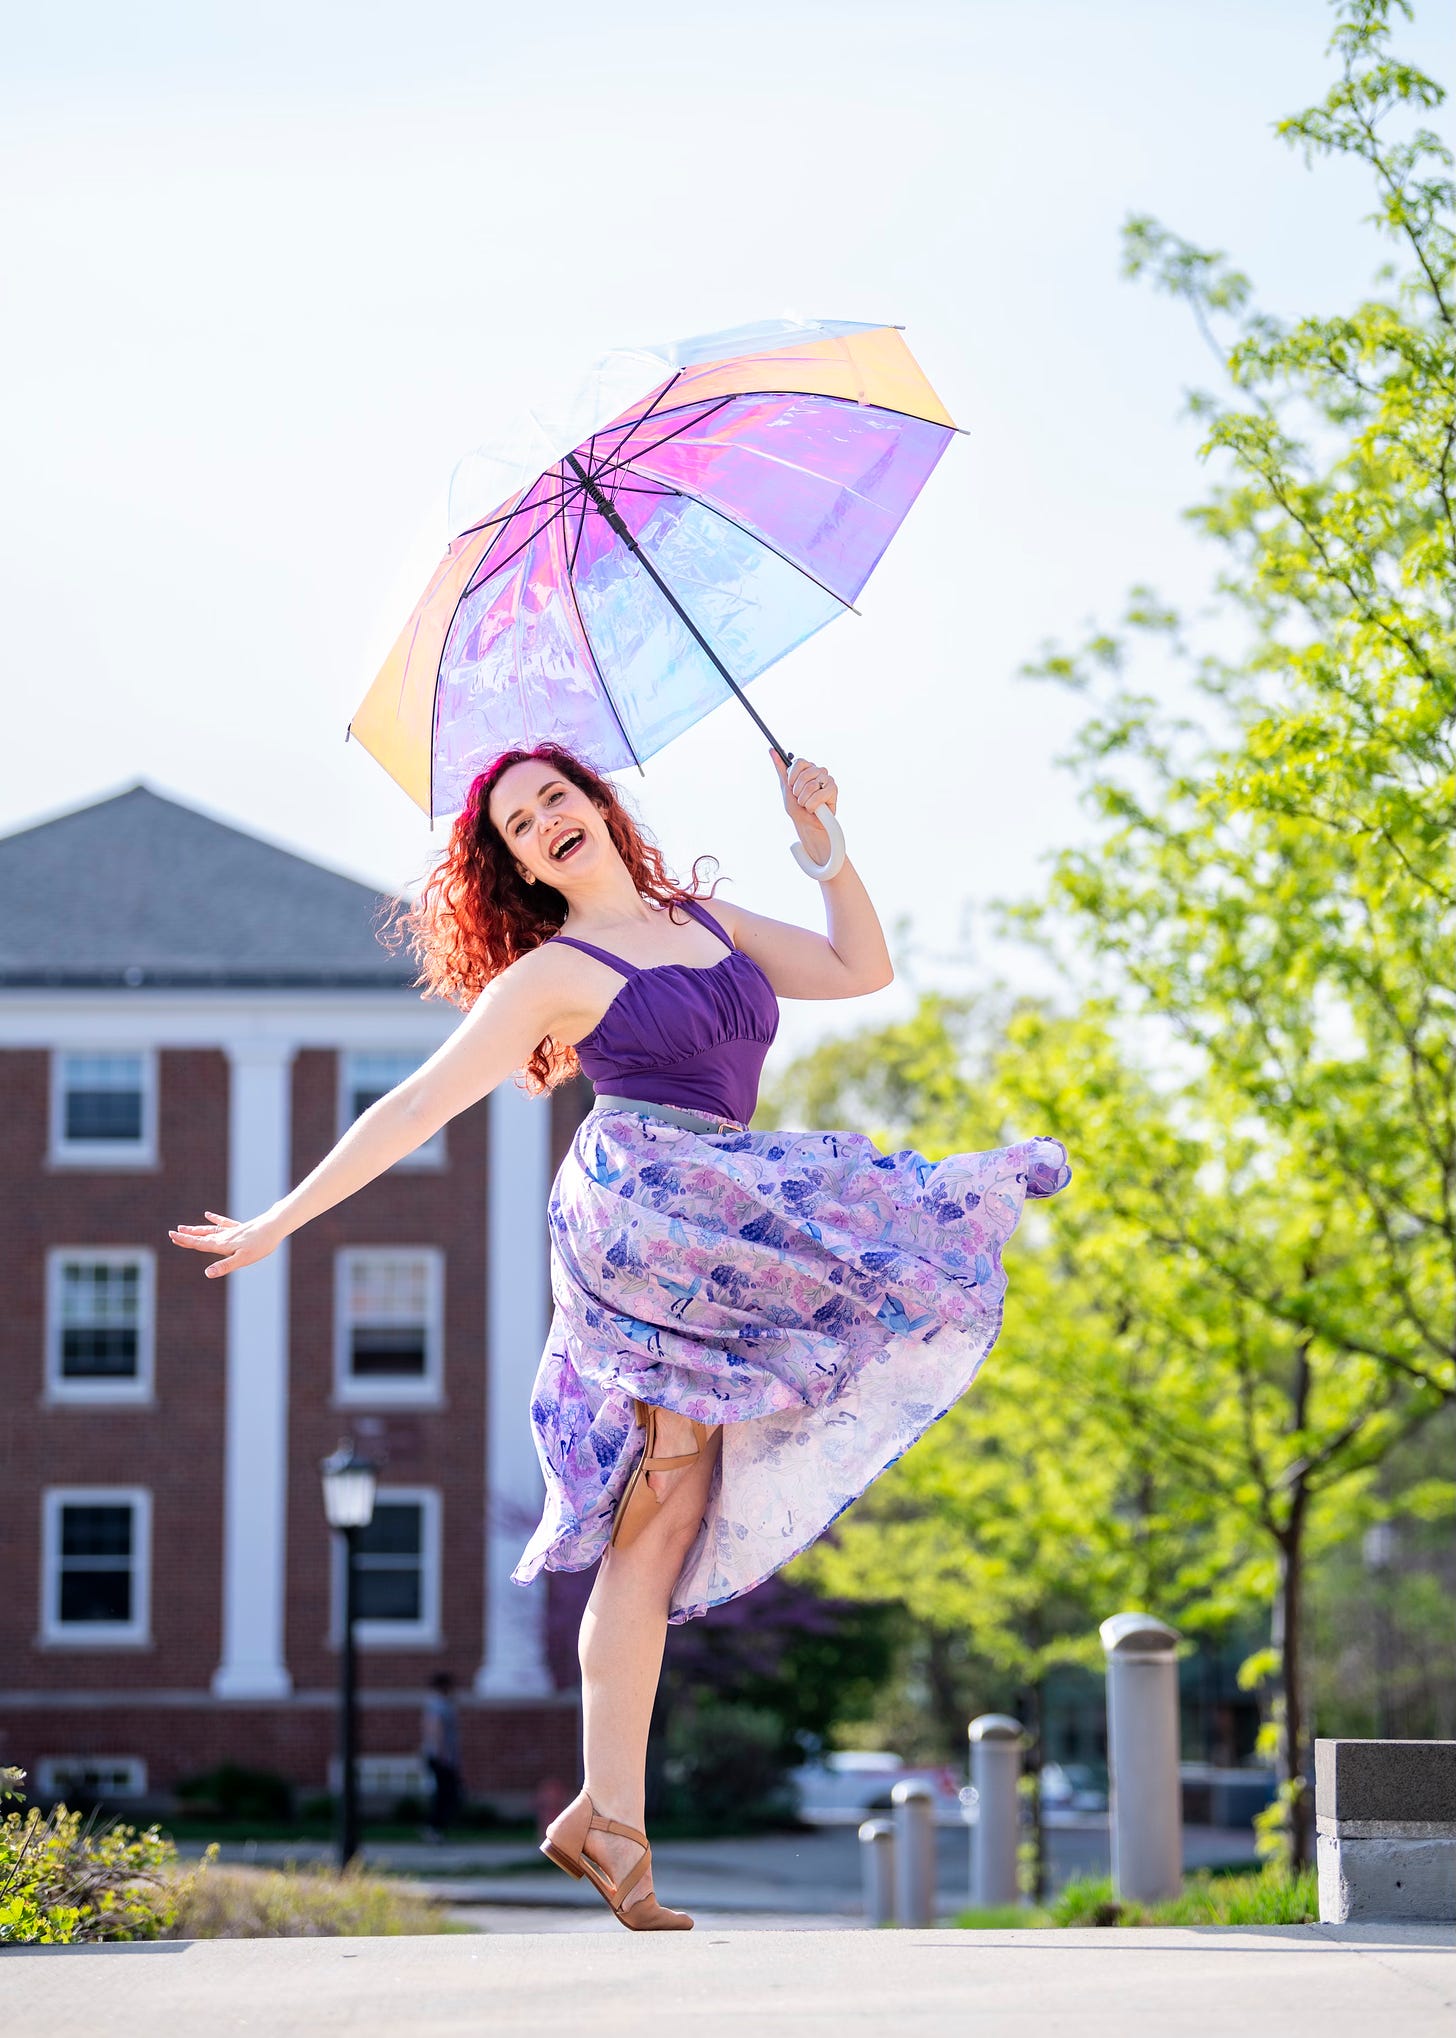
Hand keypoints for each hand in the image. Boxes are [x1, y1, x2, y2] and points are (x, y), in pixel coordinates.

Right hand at [169, 1209, 284, 1278]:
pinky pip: (224, 1223)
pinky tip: (208, 1214)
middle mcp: (224, 1237)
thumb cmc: (260, 1245)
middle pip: (202, 1237)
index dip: (185, 1241)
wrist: (275, 1226)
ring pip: (210, 1230)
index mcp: (222, 1245)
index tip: (172, 1236)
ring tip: (184, 1227)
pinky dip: (215, 1219)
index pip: (199, 1244)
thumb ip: (225, 1266)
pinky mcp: (240, 1228)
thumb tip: (207, 1273)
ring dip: (197, 1230)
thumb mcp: (243, 1259)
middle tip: (172, 1234)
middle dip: (187, 1236)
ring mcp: (232, 1231)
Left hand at [772, 749, 838, 864]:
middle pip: (805, 773)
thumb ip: (780, 768)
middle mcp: (818, 771)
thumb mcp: (785, 787)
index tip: (791, 786)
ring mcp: (827, 779)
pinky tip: (814, 808)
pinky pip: (819, 794)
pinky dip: (812, 805)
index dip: (793, 776)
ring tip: (806, 804)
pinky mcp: (834, 789)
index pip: (799, 762)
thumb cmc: (796, 807)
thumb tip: (771, 750)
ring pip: (811, 785)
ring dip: (804, 799)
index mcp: (807, 769)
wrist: (806, 824)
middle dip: (798, 790)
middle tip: (799, 798)